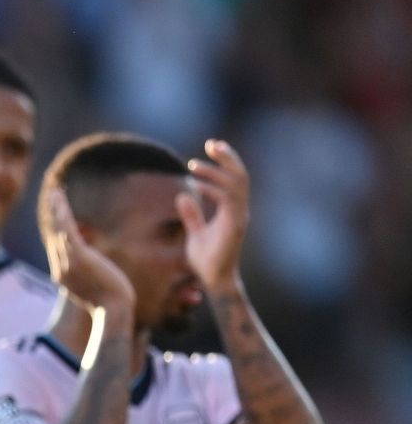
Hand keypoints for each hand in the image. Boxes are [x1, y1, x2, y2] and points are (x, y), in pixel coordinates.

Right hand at [44, 189, 133, 311]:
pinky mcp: (78, 257)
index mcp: (63, 276)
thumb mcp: (96, 287)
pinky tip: (59, 199)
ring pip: (58, 230)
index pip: (56, 249)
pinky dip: (62, 213)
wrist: (113, 310)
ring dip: (56, 209)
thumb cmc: (111, 303)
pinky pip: (67, 230)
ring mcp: (67, 263)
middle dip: (53, 216)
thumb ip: (90, 276)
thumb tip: (96, 269)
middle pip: (53, 237)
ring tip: (55, 192)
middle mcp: (60, 268)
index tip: (58, 214)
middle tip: (53, 196)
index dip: (56, 230)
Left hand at [180, 138, 249, 291]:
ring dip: (215, 171)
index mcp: (233, 209)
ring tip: (194, 165)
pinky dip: (212, 188)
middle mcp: (239, 210)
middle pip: (240, 175)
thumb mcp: (195, 233)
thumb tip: (183, 196)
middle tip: (211, 144)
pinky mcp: (234, 225)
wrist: (214, 280)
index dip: (225, 162)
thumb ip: (192, 215)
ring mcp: (239, 216)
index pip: (235, 178)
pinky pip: (227, 199)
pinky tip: (195, 184)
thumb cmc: (206, 260)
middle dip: (227, 157)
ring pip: (235, 184)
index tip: (209, 150)